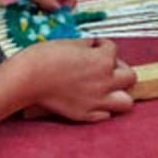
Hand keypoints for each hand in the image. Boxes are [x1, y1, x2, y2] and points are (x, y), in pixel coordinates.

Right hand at [7, 37, 135, 121]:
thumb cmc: (45, 56)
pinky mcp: (85, 115)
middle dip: (119, 68)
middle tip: (104, 66)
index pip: (114, 49)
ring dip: (119, 92)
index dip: (102, 45)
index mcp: (102, 61)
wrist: (27, 79)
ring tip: (106, 87)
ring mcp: (96, 101)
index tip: (92, 46)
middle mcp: (105, 82)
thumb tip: (94, 46)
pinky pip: (106, 115)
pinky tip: (91, 99)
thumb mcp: (70, 42)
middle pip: (130, 77)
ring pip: (126, 102)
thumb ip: (88, 46)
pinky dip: (102, 107)